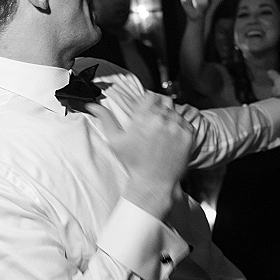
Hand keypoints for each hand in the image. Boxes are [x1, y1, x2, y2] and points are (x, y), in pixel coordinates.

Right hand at [87, 92, 193, 218]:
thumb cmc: (133, 163)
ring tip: (163, 135)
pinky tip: (171, 140)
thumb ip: (105, 119)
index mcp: (143, 117)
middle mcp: (160, 120)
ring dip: (170, 119)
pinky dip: (180, 128)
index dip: (149, 102)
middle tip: (155, 125)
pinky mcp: (187, 136)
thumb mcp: (116, 141)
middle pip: (165, 102)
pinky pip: (186, 123)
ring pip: (176, 112)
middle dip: (160, 110)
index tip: (148, 111)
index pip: (151, 96)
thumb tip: (92, 106)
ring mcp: (176, 127)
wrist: (152, 182)